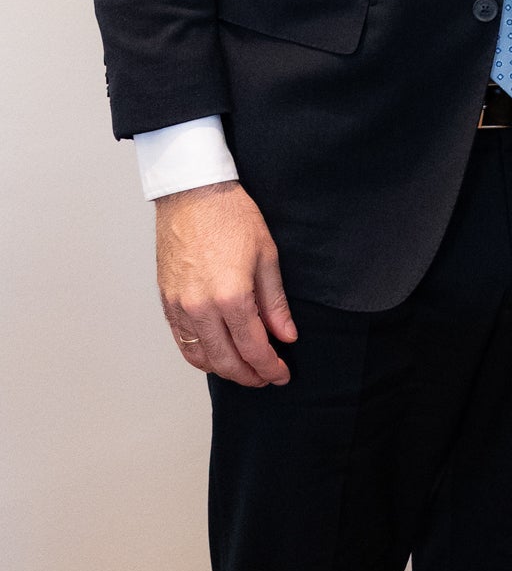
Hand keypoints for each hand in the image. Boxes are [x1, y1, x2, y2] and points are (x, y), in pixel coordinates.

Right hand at [155, 182, 296, 385]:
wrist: (192, 193)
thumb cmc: (231, 216)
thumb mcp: (267, 257)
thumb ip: (275, 303)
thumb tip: (285, 335)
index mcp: (231, 297)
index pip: (253, 348)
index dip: (270, 367)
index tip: (281, 374)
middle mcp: (201, 307)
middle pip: (226, 361)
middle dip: (249, 376)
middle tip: (266, 377)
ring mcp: (180, 306)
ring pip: (200, 357)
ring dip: (224, 370)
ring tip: (244, 369)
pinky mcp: (166, 300)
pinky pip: (182, 341)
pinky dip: (200, 355)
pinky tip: (216, 355)